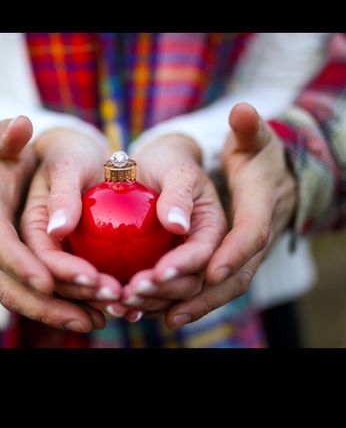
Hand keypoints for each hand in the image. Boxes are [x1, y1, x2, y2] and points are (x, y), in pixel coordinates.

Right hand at [0, 117, 105, 333]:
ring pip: (26, 299)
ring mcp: (4, 264)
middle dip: (50, 301)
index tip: (47, 281)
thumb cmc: (1, 156)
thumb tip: (20, 125)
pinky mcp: (21, 272)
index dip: (21, 266)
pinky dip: (66, 308)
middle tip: (91, 306)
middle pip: (12, 286)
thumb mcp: (2, 141)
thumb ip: (8, 136)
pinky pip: (40, 298)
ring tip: (102, 317)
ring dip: (62, 312)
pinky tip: (98, 315)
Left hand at [121, 134, 228, 317]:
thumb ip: (180, 192)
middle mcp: (219, 249)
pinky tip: (129, 310)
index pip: (221, 248)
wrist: (163, 169)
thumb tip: (176, 224)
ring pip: (194, 295)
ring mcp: (204, 265)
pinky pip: (177, 298)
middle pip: (211, 282)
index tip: (162, 271)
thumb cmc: (172, 162)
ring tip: (127, 303)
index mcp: (224, 222)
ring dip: (160, 303)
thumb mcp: (177, 168)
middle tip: (135, 289)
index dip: (194, 263)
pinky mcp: (186, 274)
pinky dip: (153, 305)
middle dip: (173, 290)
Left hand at [165, 103, 297, 329]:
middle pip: (236, 274)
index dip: (233, 251)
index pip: (251, 234)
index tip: (209, 267)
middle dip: (202, 291)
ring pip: (222, 288)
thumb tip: (242, 112)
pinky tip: (154, 313)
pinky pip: (211, 289)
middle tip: (165, 301)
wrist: (274, 177)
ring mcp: (245, 255)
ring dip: (189, 303)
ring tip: (153, 314)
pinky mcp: (230, 264)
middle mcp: (256, 238)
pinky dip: (185, 302)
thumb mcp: (255, 137)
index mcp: (263, 206)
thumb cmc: (258, 155)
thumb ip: (248, 127)